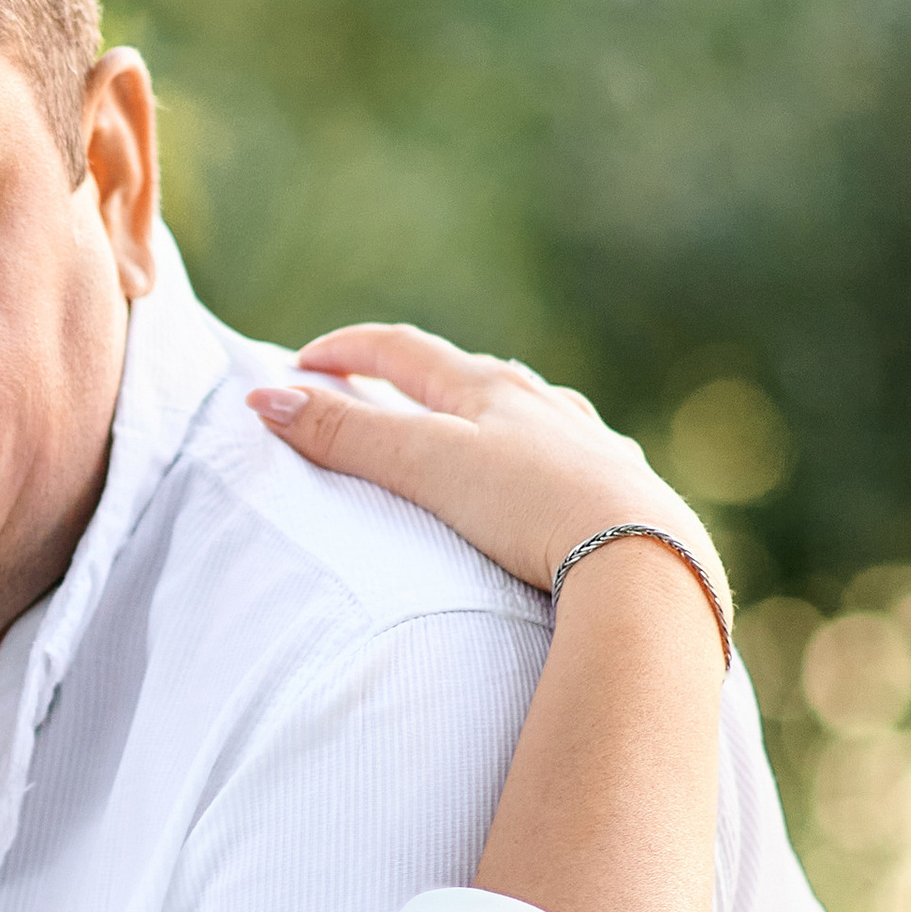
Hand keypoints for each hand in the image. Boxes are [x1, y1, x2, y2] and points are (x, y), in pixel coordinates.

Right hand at [250, 323, 725, 615]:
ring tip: (466, 429)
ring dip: (486, 413)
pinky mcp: (624, 494)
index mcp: (490, 389)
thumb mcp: (425, 465)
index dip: (346, 349)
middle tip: (374, 389)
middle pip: (469, 373)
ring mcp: (590, 447)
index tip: (300, 361)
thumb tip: (263, 399)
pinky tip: (554, 481)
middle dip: (414, 377)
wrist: (647, 562)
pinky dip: (544, 460)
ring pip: (530, 413)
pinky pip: (576, 462)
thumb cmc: (533, 507)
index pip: (402, 350)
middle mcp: (545, 406)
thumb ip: (345, 435)